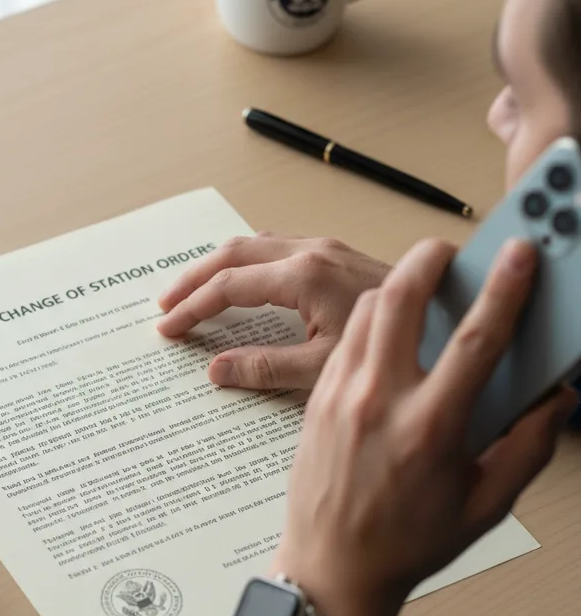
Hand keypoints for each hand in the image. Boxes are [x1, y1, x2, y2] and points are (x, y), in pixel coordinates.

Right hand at [157, 233, 389, 389]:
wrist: (452, 322)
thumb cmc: (400, 348)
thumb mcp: (324, 369)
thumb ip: (265, 368)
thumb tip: (216, 371)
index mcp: (304, 276)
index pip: (228, 286)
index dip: (192, 308)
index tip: (167, 328)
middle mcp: (311, 252)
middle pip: (232, 253)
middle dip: (192, 278)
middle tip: (163, 306)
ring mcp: (324, 249)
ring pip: (252, 244)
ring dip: (215, 267)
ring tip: (188, 293)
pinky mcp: (334, 256)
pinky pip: (272, 247)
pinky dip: (242, 264)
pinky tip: (235, 283)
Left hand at [270, 238, 575, 615]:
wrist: (331, 571)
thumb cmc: (406, 545)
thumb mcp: (486, 505)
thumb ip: (528, 446)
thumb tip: (557, 399)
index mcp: (431, 427)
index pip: (477, 338)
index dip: (505, 288)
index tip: (520, 252)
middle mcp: (380, 402)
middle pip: (400, 299)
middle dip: (429, 259)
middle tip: (451, 251)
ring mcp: (339, 399)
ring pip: (362, 313)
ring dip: (394, 287)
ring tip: (420, 286)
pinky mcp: (314, 403)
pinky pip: (342, 343)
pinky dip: (366, 323)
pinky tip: (385, 333)